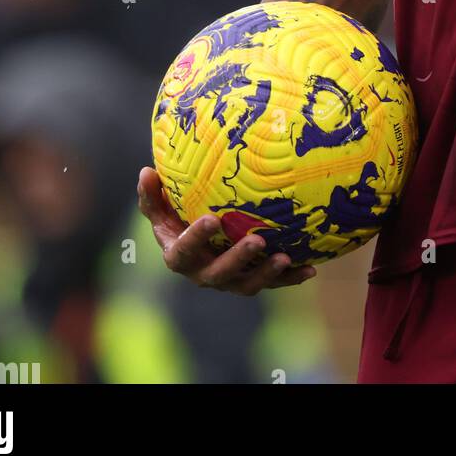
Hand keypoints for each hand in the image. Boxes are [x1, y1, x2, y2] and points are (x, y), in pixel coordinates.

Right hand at [137, 166, 316, 294]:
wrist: (198, 243)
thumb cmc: (177, 219)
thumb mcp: (160, 209)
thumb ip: (151, 195)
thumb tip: (145, 171)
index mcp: (180, 257)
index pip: (184, 252)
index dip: (196, 238)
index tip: (211, 219)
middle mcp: (203, 273)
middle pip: (219, 274)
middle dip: (239, 260)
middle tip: (257, 242)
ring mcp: (228, 281)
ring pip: (247, 284)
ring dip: (267, 274)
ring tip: (285, 258)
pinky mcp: (251, 280)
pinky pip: (271, 283)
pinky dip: (290, 278)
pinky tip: (310, 270)